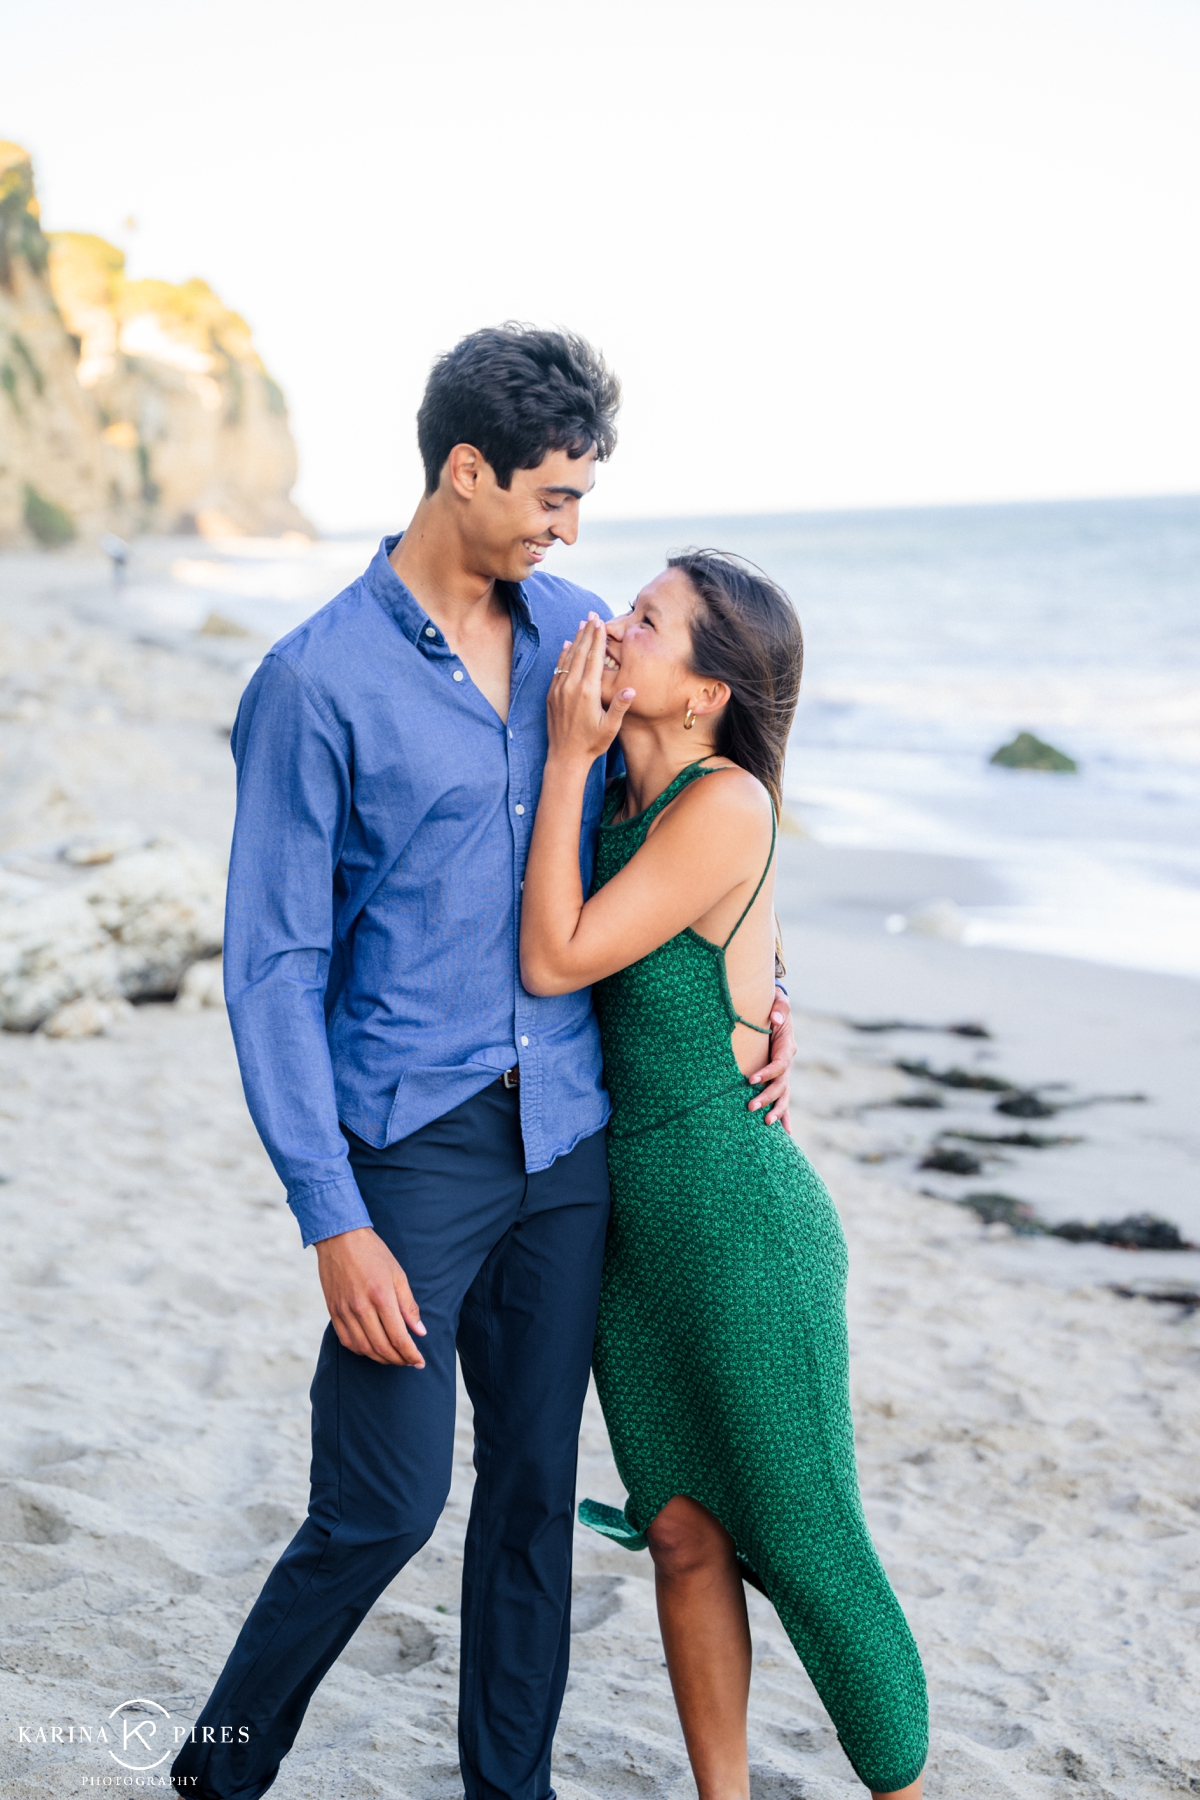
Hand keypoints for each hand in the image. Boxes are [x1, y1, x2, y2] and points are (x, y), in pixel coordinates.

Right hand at [314, 1227, 427, 1365]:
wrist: (340, 1238)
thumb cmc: (373, 1253)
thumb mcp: (398, 1274)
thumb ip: (408, 1305)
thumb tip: (420, 1332)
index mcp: (381, 1296)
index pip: (399, 1337)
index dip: (411, 1354)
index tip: (420, 1361)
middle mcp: (361, 1307)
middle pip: (382, 1347)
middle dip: (399, 1359)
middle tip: (410, 1362)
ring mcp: (344, 1311)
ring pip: (364, 1348)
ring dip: (381, 1358)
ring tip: (394, 1358)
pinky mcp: (333, 1311)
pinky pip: (347, 1341)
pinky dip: (362, 1350)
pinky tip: (372, 1350)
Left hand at [548, 614, 634, 766]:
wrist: (565, 757)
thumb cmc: (592, 744)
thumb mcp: (611, 728)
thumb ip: (620, 706)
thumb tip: (631, 689)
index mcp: (588, 692)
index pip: (594, 658)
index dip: (598, 638)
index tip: (600, 622)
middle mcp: (571, 687)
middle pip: (581, 653)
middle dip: (587, 632)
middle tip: (592, 614)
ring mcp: (559, 689)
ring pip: (568, 658)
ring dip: (576, 639)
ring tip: (581, 624)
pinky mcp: (552, 694)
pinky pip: (558, 668)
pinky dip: (563, 654)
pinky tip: (566, 644)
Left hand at [749, 986, 794, 1131]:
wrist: (776, 1011)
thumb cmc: (774, 1006)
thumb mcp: (779, 1001)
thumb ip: (780, 1007)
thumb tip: (775, 1017)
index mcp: (788, 1046)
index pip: (780, 1064)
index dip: (767, 1073)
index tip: (750, 1080)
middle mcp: (788, 1062)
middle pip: (781, 1085)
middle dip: (767, 1097)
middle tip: (750, 1107)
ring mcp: (784, 1073)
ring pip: (784, 1095)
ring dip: (776, 1110)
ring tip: (766, 1123)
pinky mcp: (778, 1078)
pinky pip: (783, 1098)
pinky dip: (784, 1114)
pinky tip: (785, 1131)